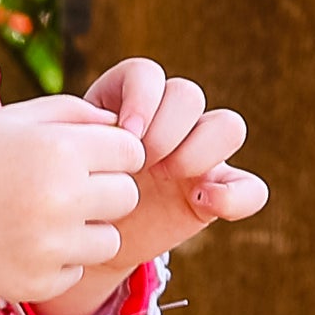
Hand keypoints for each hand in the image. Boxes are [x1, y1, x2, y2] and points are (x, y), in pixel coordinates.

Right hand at [0, 95, 145, 305]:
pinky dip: (58, 260)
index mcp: (59, 150)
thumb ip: (72, 112)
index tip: (88, 158)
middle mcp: (61, 198)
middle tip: (66, 190)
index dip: (113, 153)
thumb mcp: (13, 120)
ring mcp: (50, 246)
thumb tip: (121, 125)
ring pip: (110, 240)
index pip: (132, 152)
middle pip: (127, 196)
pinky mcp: (38, 282)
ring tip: (47, 219)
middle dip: (105, 191)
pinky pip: (76, 270)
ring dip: (88, 230)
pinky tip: (24, 244)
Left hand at [30, 61, 267, 314]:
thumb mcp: (63, 161)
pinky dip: (237, 194)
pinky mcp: (216, 191)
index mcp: (126, 105)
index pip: (147, 74)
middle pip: (189, 94)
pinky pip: (251, 188)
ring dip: (201, 148)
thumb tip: (105, 126)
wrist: (83, 240)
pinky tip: (204, 203)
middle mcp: (168, 122)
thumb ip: (74, 135)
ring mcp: (197, 156)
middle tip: (142, 160)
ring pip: (228, 125)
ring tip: (170, 176)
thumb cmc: (68, 193)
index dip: (141, 99)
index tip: (123, 134)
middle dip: (166, 126)